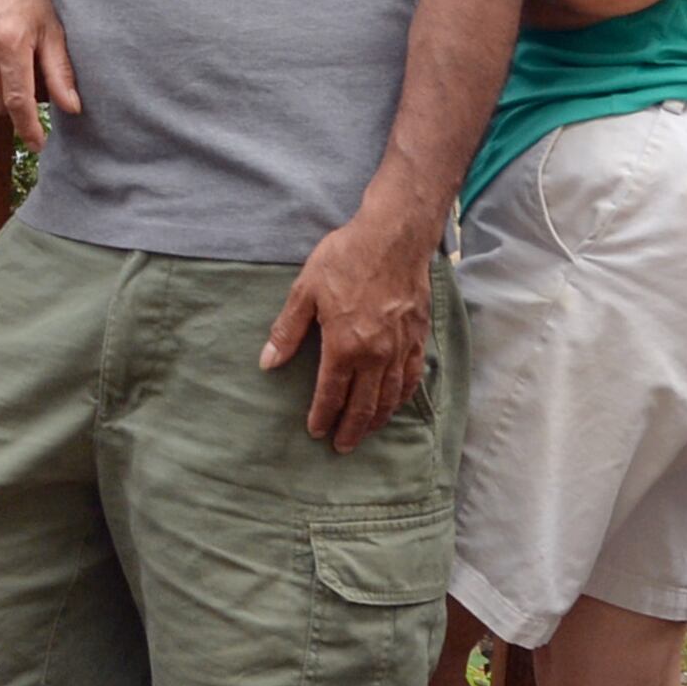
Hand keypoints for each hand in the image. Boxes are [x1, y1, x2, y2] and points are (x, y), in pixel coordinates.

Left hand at [261, 199, 434, 451]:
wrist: (394, 237)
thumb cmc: (345, 259)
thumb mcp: (305, 291)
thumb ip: (287, 331)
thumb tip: (268, 362)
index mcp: (345, 346)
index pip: (332, 394)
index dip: (323, 416)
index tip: (316, 432)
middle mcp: (376, 355)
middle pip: (363, 405)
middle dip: (351, 429)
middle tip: (342, 447)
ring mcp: (401, 348)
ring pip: (390, 397)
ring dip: (376, 419)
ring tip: (365, 433)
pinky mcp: (418, 338)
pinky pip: (412, 377)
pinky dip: (402, 397)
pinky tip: (395, 403)